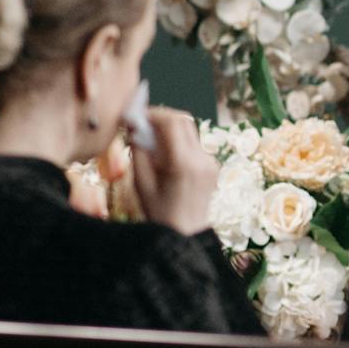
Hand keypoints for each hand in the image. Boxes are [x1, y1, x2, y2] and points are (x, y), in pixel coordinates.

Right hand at [128, 107, 218, 235]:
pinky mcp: (213, 165)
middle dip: (161, 117)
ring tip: (150, 140)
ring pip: (190, 131)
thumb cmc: (159, 213)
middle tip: (141, 123)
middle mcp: (201, 159)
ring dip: (170, 129)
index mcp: (183, 164)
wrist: (186, 233)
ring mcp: (210, 161)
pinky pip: (194, 144)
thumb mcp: (141, 183)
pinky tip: (165, 155)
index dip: (153, 114)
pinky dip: (178, 142)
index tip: (135, 116)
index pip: (172, 122)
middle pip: (184, 121)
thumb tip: (135, 127)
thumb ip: (139, 152)